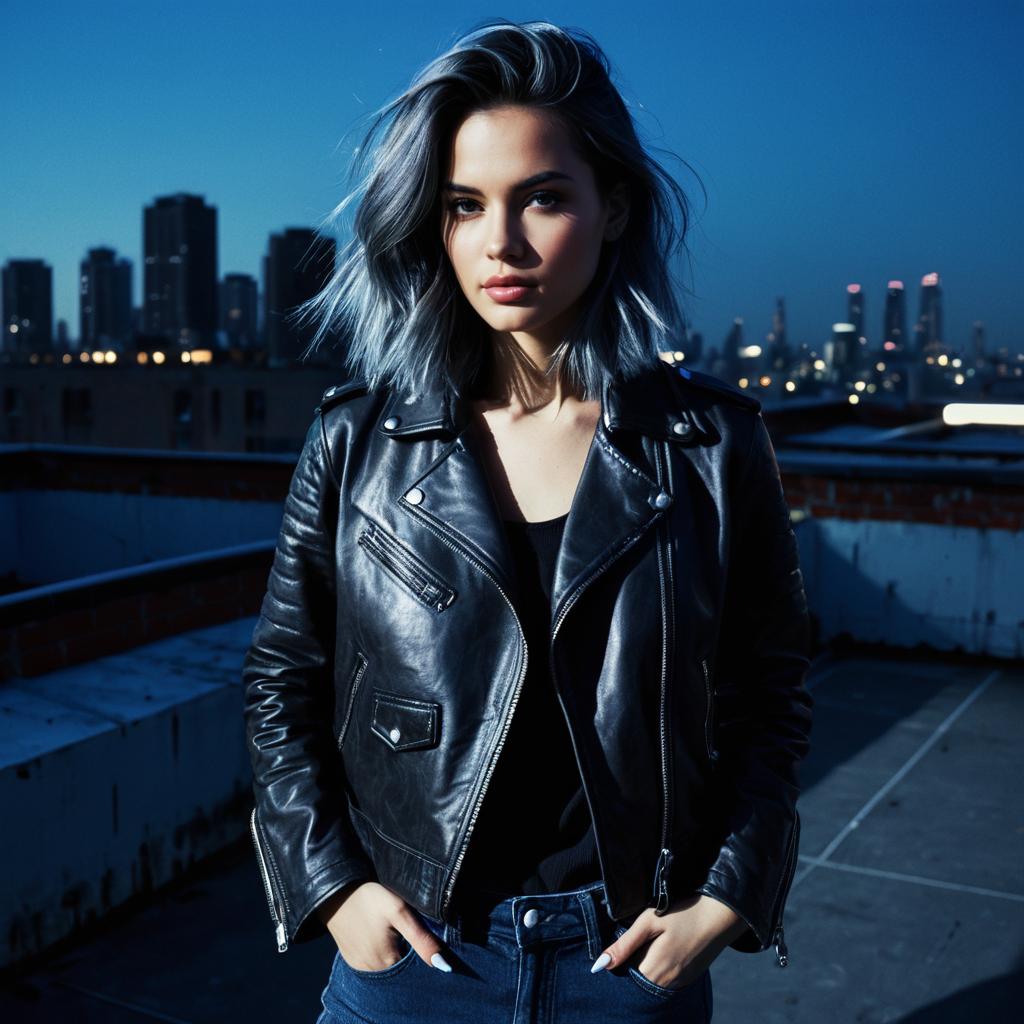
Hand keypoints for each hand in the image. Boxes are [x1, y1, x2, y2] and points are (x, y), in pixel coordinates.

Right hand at [316, 880, 452, 972]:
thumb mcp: (398, 911)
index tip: (424, 937)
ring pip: (387, 967)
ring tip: (394, 932)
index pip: (416, 969)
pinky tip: (382, 937)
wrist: (333, 891)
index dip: (423, 953)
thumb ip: (420, 939)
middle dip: (410, 955)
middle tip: (408, 930)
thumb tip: (443, 964)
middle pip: (401, 969)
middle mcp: (372, 971)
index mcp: (387, 962)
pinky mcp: (352, 959)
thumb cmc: (368, 898)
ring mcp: (360, 966)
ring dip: (396, 955)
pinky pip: (373, 964)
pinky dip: (381, 954)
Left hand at [593, 894, 748, 989]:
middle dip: (634, 963)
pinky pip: (667, 979)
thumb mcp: (649, 923)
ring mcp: (680, 983)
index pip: (625, 975)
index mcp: (654, 971)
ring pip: (653, 980)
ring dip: (648, 964)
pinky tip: (667, 947)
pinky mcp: (689, 979)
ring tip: (656, 940)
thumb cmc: (683, 914)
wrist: (721, 916)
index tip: (628, 941)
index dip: (621, 959)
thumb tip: (599, 966)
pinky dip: (661, 967)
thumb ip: (624, 946)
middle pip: (639, 980)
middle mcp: (667, 984)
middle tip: (643, 938)